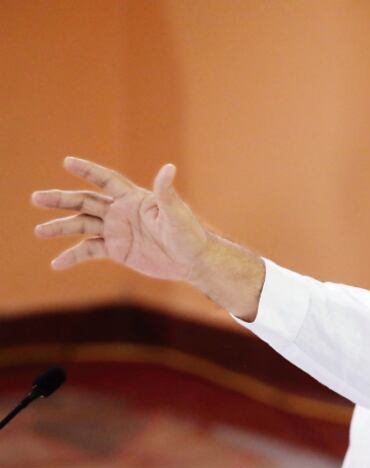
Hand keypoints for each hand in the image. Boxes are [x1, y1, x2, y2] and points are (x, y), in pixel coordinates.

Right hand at [33, 156, 208, 279]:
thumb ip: (166, 192)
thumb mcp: (176, 213)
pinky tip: (56, 263)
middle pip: (85, 201)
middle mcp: (120, 211)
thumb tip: (168, 168)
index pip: (106, 180)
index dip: (88, 170)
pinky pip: (89, 250)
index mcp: (133, 198)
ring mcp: (116, 230)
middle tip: (36, 198)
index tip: (68, 162)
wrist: (192, 261)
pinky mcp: (116, 249)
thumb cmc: (189, 233)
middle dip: (61, 200)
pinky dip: (73, 256)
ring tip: (39, 231)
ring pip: (82, 225)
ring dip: (61, 227)